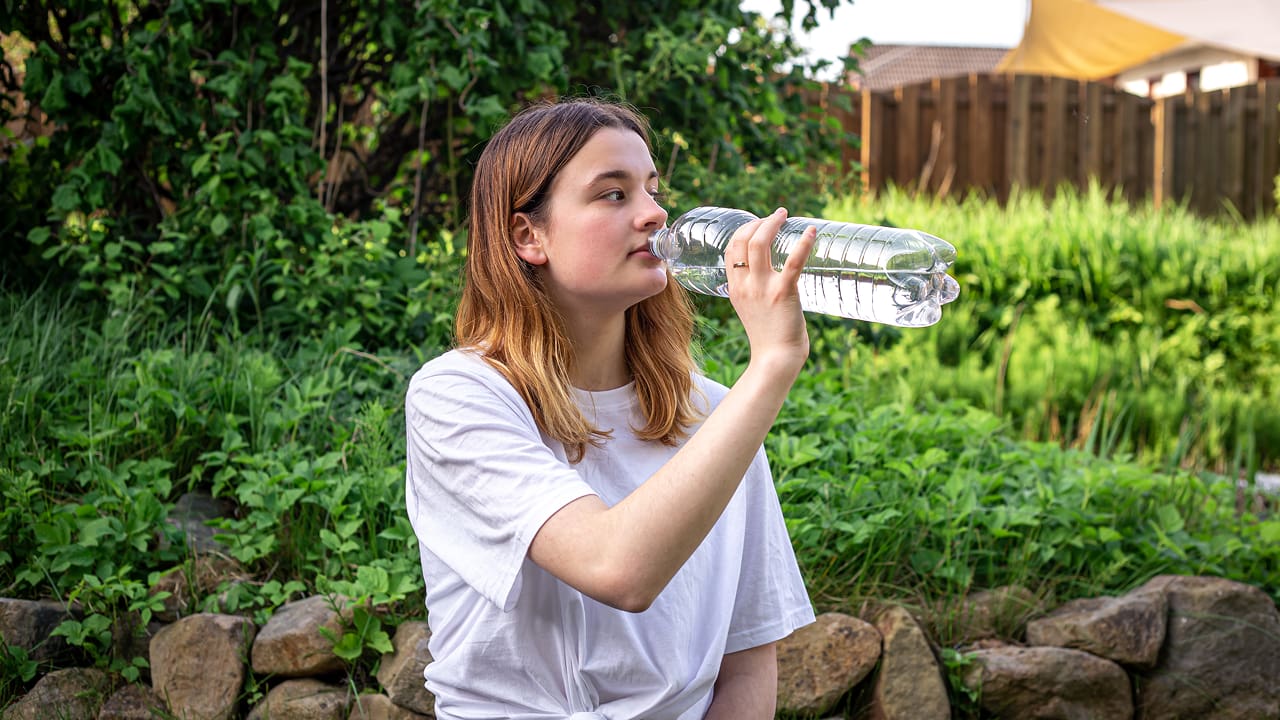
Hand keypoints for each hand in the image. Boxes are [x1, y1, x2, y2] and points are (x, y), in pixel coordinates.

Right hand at [724, 207, 815, 380]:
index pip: (731, 250)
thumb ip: (754, 291)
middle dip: (759, 221)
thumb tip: (768, 276)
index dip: (744, 230)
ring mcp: (763, 288)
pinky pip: (793, 262)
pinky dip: (803, 243)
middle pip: (743, 240)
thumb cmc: (769, 336)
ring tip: (784, 215)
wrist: (776, 358)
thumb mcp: (750, 309)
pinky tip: (812, 231)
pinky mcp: (783, 293)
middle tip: (777, 215)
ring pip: (759, 243)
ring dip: (772, 223)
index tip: (759, 224)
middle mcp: (745, 285)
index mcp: (735, 288)